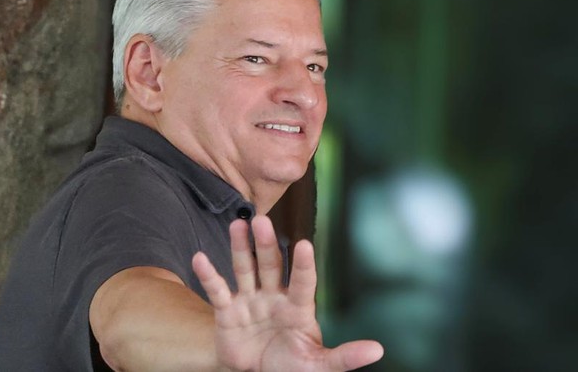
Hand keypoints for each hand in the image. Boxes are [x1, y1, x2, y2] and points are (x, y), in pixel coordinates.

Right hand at [192, 215, 382, 371]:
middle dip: (265, 245)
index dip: (304, 265)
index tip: (304, 245)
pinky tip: (200, 258)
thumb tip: (377, 350)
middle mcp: (274, 297)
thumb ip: (344, 357)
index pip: (303, 282)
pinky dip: (208, 275)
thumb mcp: (318, 365)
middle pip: (270, 266)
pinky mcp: (227, 311)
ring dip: (240, 248)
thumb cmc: (291, 367)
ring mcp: (250, 301)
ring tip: (237, 224)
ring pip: (244, 269)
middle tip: (262, 221)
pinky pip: (217, 290)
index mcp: (298, 307)